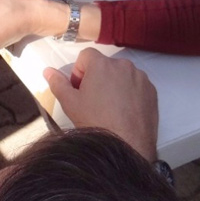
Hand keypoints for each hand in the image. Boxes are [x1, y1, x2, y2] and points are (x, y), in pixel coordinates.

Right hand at [44, 48, 158, 161]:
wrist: (127, 145)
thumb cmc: (96, 122)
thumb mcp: (70, 103)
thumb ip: (57, 83)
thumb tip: (47, 71)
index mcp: (101, 64)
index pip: (86, 56)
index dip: (80, 71)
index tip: (80, 89)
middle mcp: (123, 65)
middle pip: (105, 65)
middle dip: (97, 78)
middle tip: (93, 100)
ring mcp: (140, 77)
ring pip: (121, 74)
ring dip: (114, 84)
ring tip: (110, 108)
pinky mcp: (151, 90)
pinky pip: (136, 85)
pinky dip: (130, 93)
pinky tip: (124, 112)